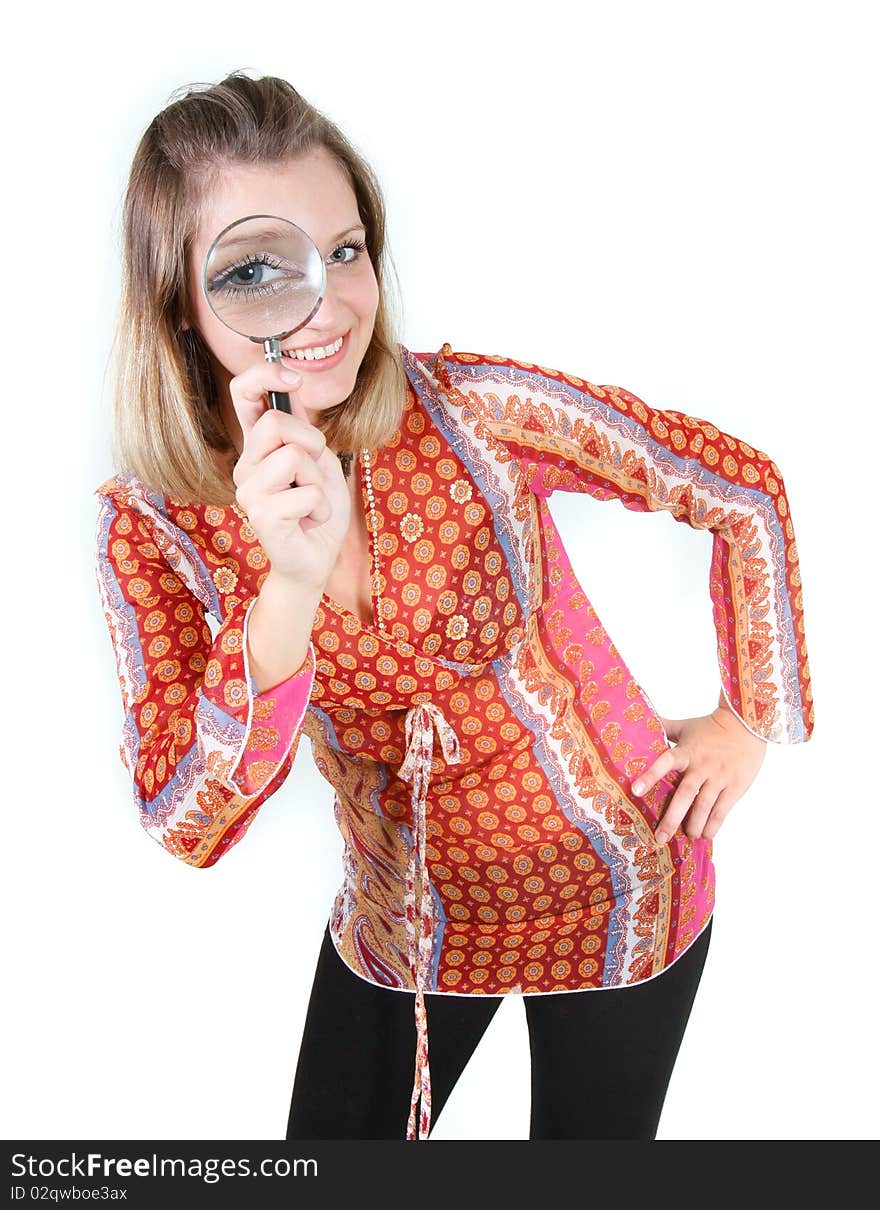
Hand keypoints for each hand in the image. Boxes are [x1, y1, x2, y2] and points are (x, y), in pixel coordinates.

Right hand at [229, 361, 351, 589]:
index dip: (264, 375)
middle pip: (275, 422)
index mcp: (259, 446)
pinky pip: (309, 493)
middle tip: (315, 471)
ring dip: (318, 480)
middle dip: (310, 441)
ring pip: (294, 456)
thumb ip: (303, 429)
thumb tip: (291, 387)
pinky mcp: (260, 516)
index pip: (244, 394)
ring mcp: (248, 490)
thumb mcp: (320, 460)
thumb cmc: (318, 510)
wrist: (318, 559)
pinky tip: (310, 521)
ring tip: (311, 502)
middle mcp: (246, 464)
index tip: (293, 378)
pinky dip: (322, 507)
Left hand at [630, 696, 766, 845]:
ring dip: (693, 826)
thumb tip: (642, 720)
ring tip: (686, 837)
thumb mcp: (685, 726)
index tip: (635, 791)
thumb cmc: (712, 726)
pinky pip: (722, 811)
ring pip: (704, 807)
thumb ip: (664, 728)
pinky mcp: (735, 787)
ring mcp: (719, 778)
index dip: (650, 775)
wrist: (747, 724)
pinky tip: (705, 834)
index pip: (665, 762)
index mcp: (686, 751)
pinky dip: (713, 825)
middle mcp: (701, 766)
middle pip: (684, 795)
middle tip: (660, 838)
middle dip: (671, 819)